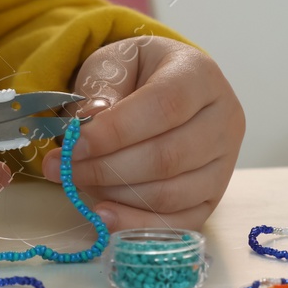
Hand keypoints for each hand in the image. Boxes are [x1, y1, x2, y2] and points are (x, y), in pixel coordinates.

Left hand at [41, 36, 243, 228]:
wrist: (163, 89)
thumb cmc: (136, 74)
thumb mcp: (113, 63)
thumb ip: (100, 89)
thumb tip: (87, 124)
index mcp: (200, 75)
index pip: (164, 106)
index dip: (117, 130)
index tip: (74, 144)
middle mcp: (224, 120)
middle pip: (167, 157)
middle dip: (107, 168)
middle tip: (63, 168)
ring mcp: (224, 163)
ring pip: (170, 194)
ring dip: (116, 195)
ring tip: (77, 183)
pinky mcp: (213, 197)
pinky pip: (178, 223)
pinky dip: (136, 224)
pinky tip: (103, 216)